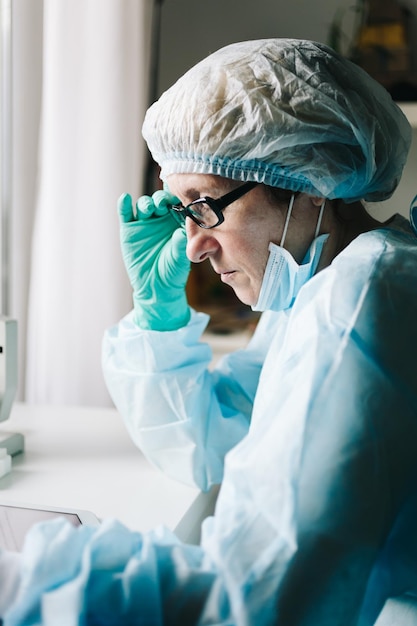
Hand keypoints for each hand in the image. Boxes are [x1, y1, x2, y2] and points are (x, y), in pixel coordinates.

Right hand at [118, 190, 190, 330]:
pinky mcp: (129, 229)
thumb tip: (181, 232)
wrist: (155, 287)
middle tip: (162, 204)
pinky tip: (125, 199)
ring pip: (144, 205)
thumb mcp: (179, 258)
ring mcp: (144, 223)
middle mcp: (161, 219)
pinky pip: (126, 213)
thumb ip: (179, 244)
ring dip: (146, 203)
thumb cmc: (172, 272)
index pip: (177, 204)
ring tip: (148, 208)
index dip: (177, 197)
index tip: (178, 197)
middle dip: (160, 199)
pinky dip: (124, 205)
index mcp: (176, 222)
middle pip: (160, 200)